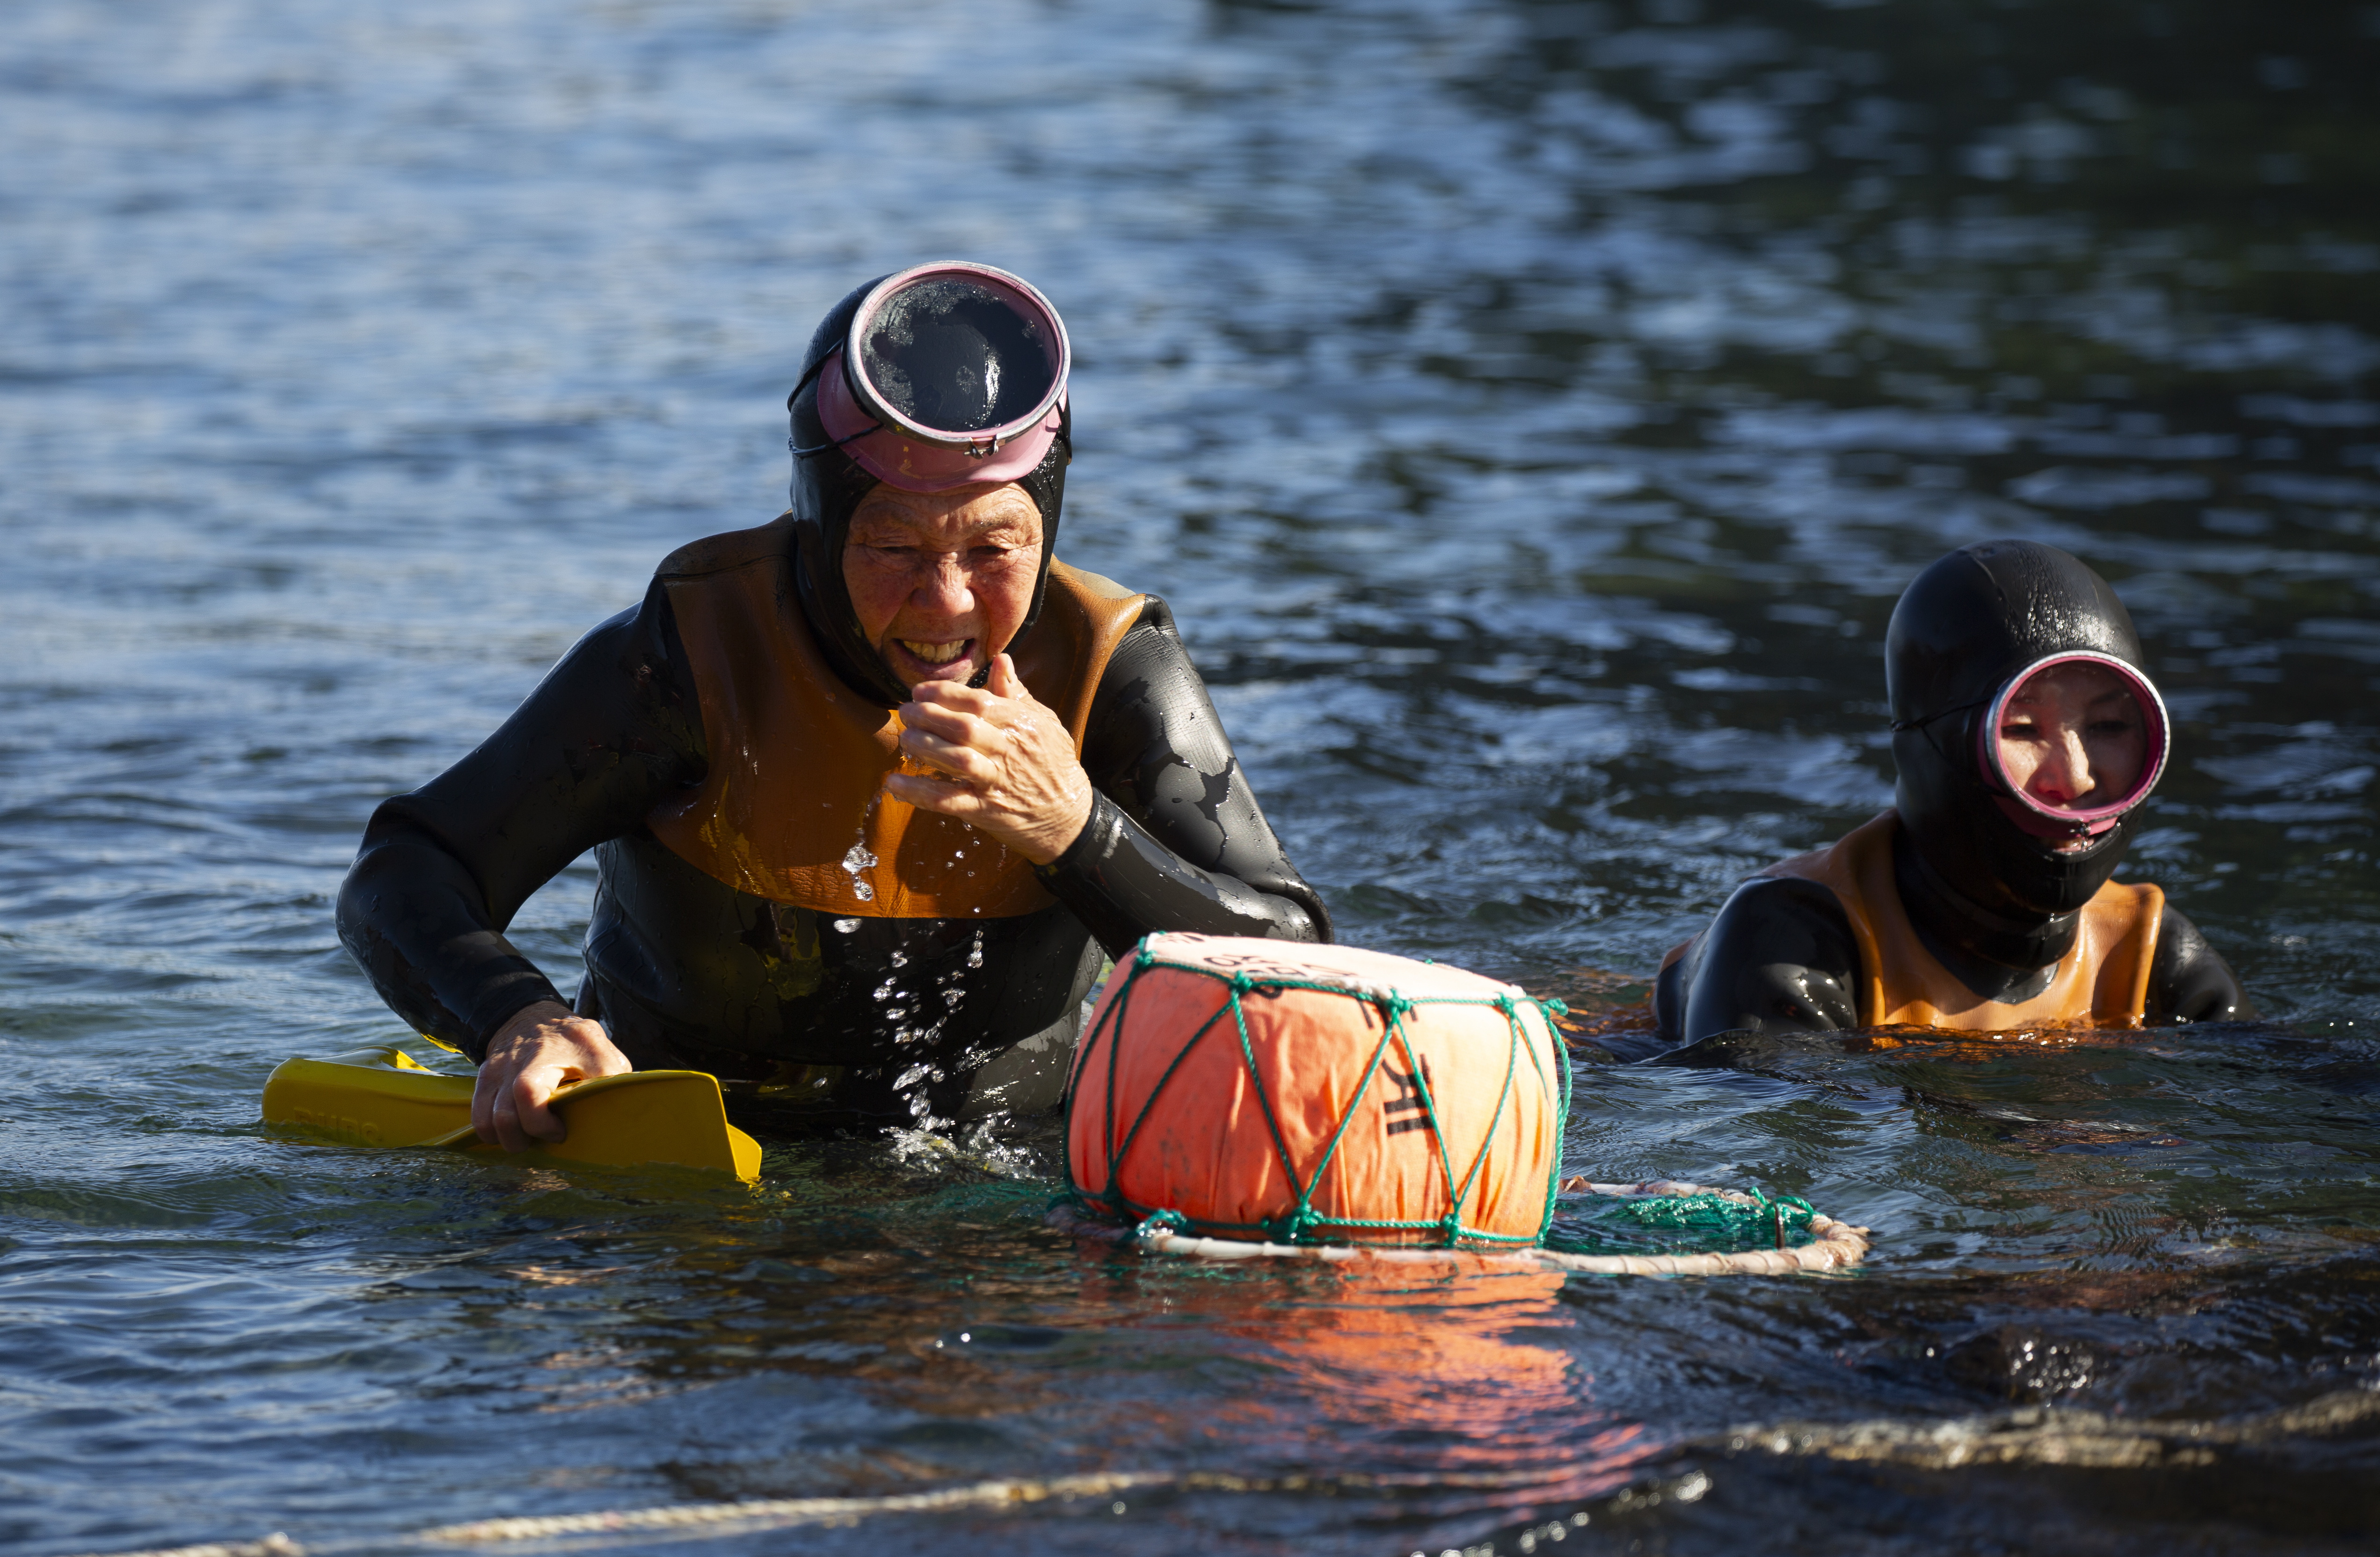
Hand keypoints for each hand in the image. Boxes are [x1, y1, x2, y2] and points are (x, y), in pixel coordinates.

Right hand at [473, 1000, 632, 1151]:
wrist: (534, 1017)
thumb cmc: (577, 1045)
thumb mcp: (605, 1053)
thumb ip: (612, 1081)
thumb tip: (618, 1116)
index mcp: (574, 1045)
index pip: (547, 1089)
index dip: (546, 1123)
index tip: (561, 1131)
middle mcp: (533, 1055)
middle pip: (516, 1104)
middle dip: (529, 1135)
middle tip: (545, 1138)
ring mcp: (505, 1065)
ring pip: (494, 1117)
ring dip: (510, 1139)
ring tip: (527, 1139)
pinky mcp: (486, 1075)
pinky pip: (479, 1115)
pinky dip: (491, 1133)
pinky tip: (510, 1132)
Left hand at [885, 652, 1093, 865]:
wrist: (1069, 815)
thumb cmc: (1054, 763)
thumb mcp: (1044, 722)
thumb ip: (1017, 693)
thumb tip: (1001, 659)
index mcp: (1020, 723)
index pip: (978, 701)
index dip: (944, 694)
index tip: (919, 692)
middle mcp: (1008, 750)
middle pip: (963, 727)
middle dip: (927, 716)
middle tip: (905, 712)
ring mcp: (996, 781)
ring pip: (955, 760)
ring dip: (923, 747)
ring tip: (904, 739)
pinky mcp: (985, 810)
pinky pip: (947, 801)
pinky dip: (918, 792)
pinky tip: (894, 783)